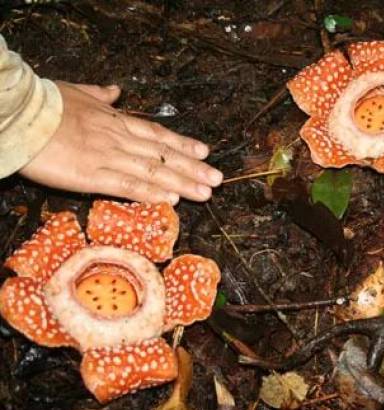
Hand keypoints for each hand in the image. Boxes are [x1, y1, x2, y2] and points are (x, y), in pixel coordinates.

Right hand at [19, 82, 222, 204]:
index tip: (205, 152)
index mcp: (115, 121)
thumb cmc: (45, 104)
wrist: (20, 115)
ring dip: (182, 183)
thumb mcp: (78, 92)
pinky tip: (171, 199)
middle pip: (163, 156)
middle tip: (217, 179)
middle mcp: (118, 139)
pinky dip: (151, 193)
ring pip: (153, 172)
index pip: (157, 135)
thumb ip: (100, 95)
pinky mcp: (91, 176)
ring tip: (205, 193)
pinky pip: (127, 186)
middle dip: (193, 168)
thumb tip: (116, 90)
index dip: (183, 145)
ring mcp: (107, 158)